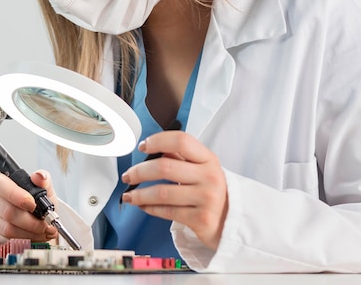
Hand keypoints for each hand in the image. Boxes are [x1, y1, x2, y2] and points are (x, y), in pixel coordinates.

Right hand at [0, 170, 58, 242]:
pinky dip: (25, 241)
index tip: (32, 204)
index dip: (16, 196)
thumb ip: (43, 180)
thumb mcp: (44, 188)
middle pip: (7, 212)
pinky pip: (6, 241)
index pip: (0, 185)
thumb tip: (39, 176)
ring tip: (44, 231)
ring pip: (8, 229)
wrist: (36, 218)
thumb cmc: (37, 201)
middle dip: (31, 221)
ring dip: (30, 233)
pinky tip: (35, 237)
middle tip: (45, 223)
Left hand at [120, 131, 227, 249]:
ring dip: (140, 194)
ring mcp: (207, 199)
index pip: (181, 141)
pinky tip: (143, 206)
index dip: (158, 141)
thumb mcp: (202, 168)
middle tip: (128, 176)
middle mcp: (209, 177)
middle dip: (139, 171)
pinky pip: (167, 211)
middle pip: (165, 167)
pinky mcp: (201, 219)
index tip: (142, 146)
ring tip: (129, 195)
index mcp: (208, 159)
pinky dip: (150, 208)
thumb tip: (152, 149)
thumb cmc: (210, 190)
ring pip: (162, 192)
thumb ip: (181, 157)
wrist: (232, 220)